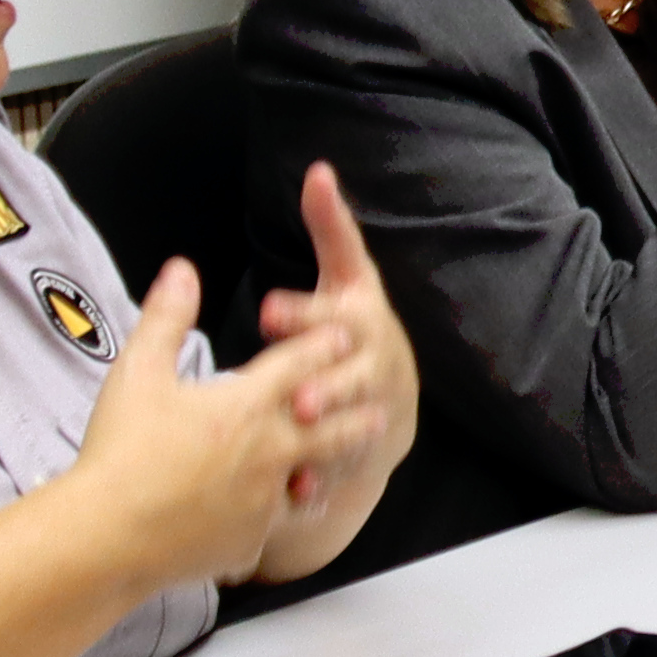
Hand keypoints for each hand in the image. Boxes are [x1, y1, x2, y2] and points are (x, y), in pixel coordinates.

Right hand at [50, 263, 329, 590]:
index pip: (300, 365)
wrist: (110, 536)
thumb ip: (166, 318)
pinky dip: (276, 518)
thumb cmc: (120, 451)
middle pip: (328, 425)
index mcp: (248, 404)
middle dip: (352, 411)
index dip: (322, 346)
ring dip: (330, 466)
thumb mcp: (137, 373)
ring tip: (347, 462)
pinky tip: (279, 517)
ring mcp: (265, 500)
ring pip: (310, 479)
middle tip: (378, 407)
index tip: (344, 335)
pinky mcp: (250, 541)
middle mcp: (271, 450)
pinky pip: (272, 526)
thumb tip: (182, 270)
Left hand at [244, 161, 420, 529]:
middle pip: (352, 374)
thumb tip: (318, 169)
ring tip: (299, 434)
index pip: (336, 311)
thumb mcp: (348, 278)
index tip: (266, 310)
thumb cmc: (352, 330)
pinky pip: (341, 466)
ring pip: (352, 424)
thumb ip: (331, 229)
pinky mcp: (359, 451)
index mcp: (361, 320)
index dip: (304, 313)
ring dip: (330, 431)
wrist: (390, 403)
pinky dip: (320, 479)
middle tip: (297, 392)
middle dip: (327, 381)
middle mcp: (371, 365)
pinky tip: (297, 487)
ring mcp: (370, 411)